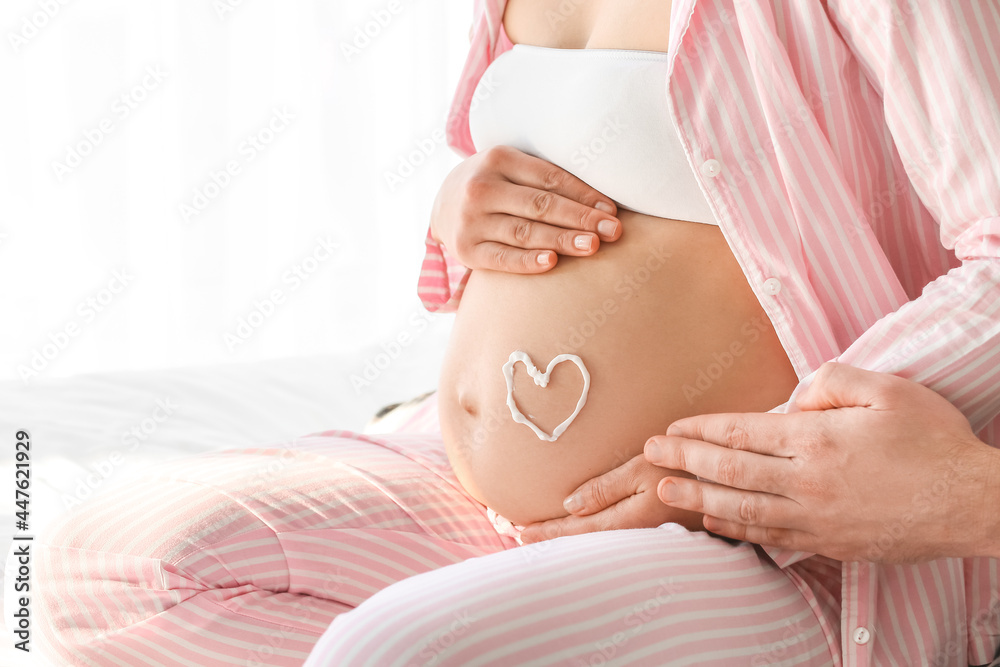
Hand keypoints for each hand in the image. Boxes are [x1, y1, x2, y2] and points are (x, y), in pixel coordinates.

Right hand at [429, 145, 621, 272]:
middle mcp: (481, 188)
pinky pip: (502, 258)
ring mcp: (471, 220)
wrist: (442, 205)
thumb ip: (545, 178)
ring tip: (592, 246)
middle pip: (540, 205)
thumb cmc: (495, 185)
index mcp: (498, 158)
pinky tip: (552, 262)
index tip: (611, 210)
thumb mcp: (511, 168)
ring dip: (562, 240)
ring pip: (524, 232)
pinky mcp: (466, 250)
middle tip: (612, 231)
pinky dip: (527, 261)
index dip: (583, 195)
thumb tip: (602, 201)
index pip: (549, 178)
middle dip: (580, 219)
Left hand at [518, 454, 703, 543]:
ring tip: (544, 541)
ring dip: (572, 543)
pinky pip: (616, 543)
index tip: (520, 532)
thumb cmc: (687, 468)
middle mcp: (635, 539)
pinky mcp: (659, 539)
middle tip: (520, 540)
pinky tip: (585, 535)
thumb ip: (606, 489)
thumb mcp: (643, 470)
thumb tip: (569, 506)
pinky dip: (593, 540)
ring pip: (600, 546)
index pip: (577, 531)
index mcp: (628, 523)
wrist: (732, 484)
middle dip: (554, 542)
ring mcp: (648, 542)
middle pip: (585, 544)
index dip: (548, 532)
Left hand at [644, 362, 999, 562]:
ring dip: (697, 499)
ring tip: (663, 492)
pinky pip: (770, 537)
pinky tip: (716, 524)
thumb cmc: (933, 442)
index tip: (671, 428)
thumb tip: (794, 395)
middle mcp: (807, 482)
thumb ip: (831, 382)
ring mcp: (815, 518)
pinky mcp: (829, 543)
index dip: (700, 430)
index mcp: (816, 439)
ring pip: (741, 510)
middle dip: (683, 461)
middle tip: (650, 455)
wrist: (974, 503)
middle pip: (729, 472)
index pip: (741, 433)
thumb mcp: (886, 389)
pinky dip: (735, 529)